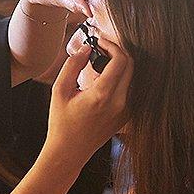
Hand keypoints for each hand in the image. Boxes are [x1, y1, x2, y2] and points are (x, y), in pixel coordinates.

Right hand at [45, 35, 131, 163]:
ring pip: (133, 77)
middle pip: (131, 65)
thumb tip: (87, 48)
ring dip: (121, 66)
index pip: (120, 60)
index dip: (112, 45)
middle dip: (118, 52)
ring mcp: (126, 111)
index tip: (100, 41)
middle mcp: (119, 103)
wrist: (69, 151)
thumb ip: (73, 65)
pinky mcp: (127, 117)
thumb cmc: (61, 123)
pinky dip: (122, 80)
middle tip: (102, 49)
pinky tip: (105, 81)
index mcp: (102, 95)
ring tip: (102, 64)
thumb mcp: (59, 90)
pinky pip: (131, 90)